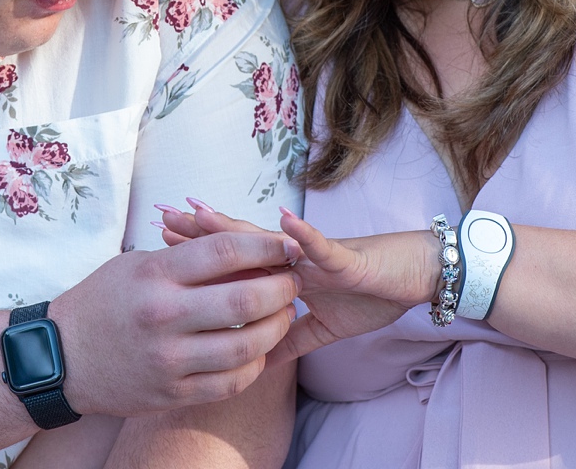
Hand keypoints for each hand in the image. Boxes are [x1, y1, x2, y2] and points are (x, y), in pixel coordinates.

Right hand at [50, 229, 299, 417]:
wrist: (62, 357)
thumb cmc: (104, 301)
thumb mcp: (138, 264)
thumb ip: (188, 256)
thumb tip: (247, 247)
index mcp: (155, 275)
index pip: (224, 251)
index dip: (266, 246)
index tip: (287, 245)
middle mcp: (163, 316)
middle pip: (245, 299)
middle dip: (281, 288)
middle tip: (293, 281)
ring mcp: (169, 359)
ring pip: (246, 346)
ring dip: (276, 329)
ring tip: (283, 315)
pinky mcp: (173, 393)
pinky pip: (231, 381)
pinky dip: (255, 364)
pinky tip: (260, 349)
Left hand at [158, 202, 439, 365]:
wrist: (416, 277)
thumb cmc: (372, 295)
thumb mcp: (324, 329)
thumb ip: (290, 341)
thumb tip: (259, 365)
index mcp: (284, 273)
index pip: (233, 262)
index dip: (198, 254)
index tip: (160, 248)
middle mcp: (293, 257)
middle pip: (238, 243)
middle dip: (200, 232)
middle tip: (160, 218)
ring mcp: (315, 254)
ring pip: (268, 238)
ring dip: (234, 226)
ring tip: (199, 211)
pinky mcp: (345, 257)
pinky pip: (321, 246)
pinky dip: (302, 235)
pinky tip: (282, 221)